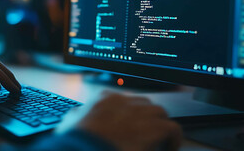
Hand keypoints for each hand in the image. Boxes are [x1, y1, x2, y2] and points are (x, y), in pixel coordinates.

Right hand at [65, 92, 181, 150]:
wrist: (87, 150)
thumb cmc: (78, 141)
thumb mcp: (70, 123)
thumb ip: (78, 114)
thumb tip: (78, 115)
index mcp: (106, 99)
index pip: (122, 100)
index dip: (128, 114)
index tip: (128, 125)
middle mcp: (126, 101)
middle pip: (143, 104)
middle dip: (145, 118)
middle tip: (144, 134)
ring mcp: (142, 113)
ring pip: (160, 113)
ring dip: (159, 127)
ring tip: (159, 141)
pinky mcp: (155, 127)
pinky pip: (173, 128)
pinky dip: (173, 139)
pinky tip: (169, 147)